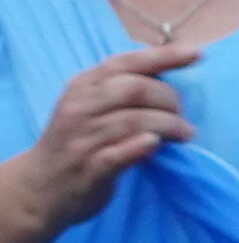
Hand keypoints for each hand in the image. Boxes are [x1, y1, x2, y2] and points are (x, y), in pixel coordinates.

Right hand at [4, 44, 197, 233]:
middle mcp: (80, 108)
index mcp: (82, 86)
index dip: (163, 56)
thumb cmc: (75, 141)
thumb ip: (119, 89)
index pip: (125, 62)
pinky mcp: (89, 169)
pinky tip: (155, 145)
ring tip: (184, 134)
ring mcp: (83, 139)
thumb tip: (167, 74)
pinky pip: (118, 154)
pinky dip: (140, 147)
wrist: (38, 188)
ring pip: (133, 121)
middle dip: (168, 99)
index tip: (196, 54)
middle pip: (135, 89)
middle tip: (181, 114)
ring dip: (168, 125)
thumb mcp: (88, 106)